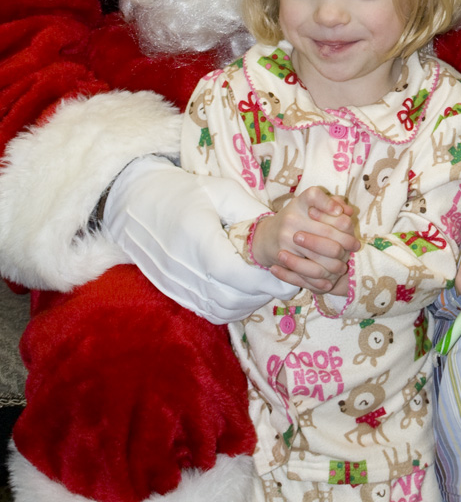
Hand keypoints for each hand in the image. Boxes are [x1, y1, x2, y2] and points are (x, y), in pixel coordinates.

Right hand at [103, 156, 298, 322]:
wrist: (136, 203)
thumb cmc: (182, 191)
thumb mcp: (221, 190)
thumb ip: (250, 212)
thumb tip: (280, 231)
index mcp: (196, 239)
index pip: (234, 273)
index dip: (263, 278)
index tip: (284, 270)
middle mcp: (185, 268)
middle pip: (233, 296)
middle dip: (263, 290)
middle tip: (281, 274)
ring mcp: (178, 285)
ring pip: (224, 308)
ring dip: (250, 301)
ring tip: (264, 281)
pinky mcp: (176, 294)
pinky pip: (211, 311)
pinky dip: (233, 307)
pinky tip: (244, 290)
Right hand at [253, 186, 359, 293]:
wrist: (266, 237)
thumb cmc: (296, 219)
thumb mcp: (311, 205)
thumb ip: (331, 202)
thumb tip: (348, 211)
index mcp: (300, 202)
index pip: (316, 197)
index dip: (335, 208)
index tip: (348, 219)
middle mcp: (291, 218)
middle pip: (326, 232)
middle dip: (345, 242)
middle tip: (355, 247)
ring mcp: (286, 238)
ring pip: (318, 256)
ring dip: (335, 263)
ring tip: (343, 266)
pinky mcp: (281, 257)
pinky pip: (304, 273)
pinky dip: (318, 280)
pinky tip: (329, 281)